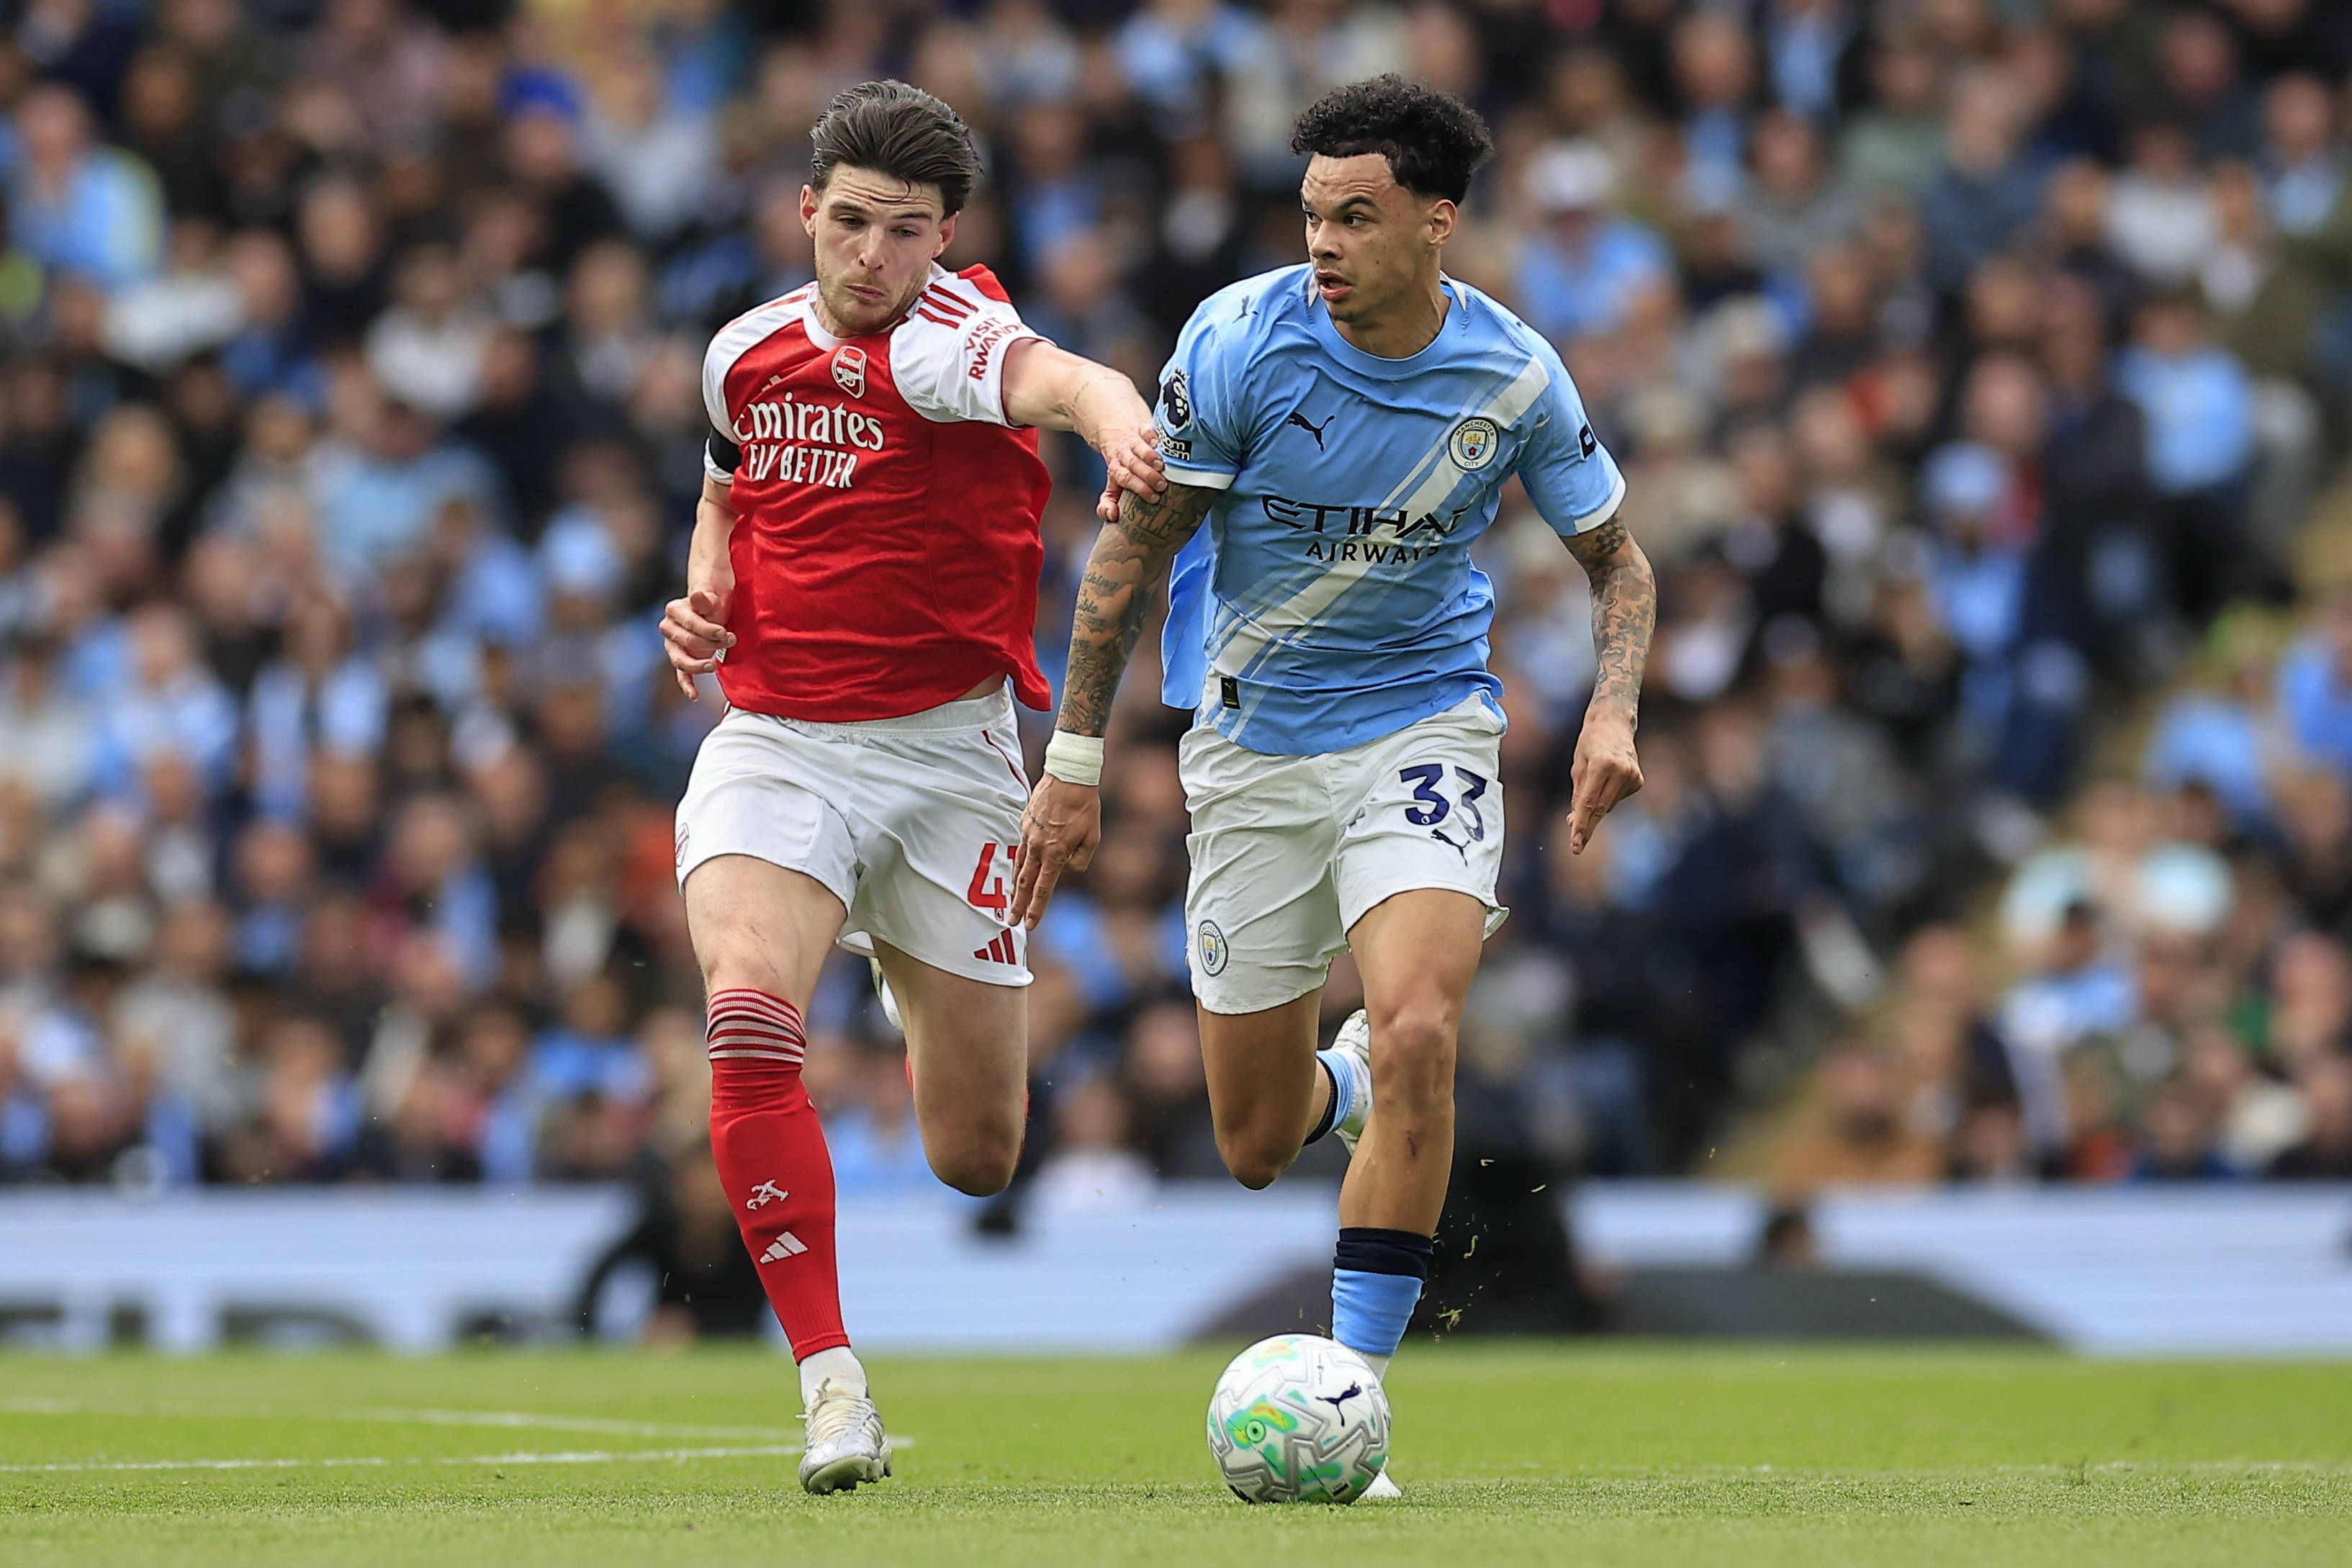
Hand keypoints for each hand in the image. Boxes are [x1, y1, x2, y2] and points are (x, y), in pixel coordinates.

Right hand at [661, 580, 734, 699]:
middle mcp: (668, 628)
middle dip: (711, 644)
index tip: (725, 632)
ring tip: (713, 665)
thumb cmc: (713, 604)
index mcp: (674, 610)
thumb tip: (697, 596)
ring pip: (680, 661)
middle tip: (731, 640)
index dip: (708, 630)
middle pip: (687, 642)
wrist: (713, 610)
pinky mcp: (681, 659)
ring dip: (699, 665)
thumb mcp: (712, 598)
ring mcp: (673, 646)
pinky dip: (687, 686)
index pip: (690, 624)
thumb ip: (704, 600)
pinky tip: (694, 695)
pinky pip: (681, 675)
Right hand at [1011, 773, 1102, 927]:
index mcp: (1056, 852)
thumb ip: (1080, 860)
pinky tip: (1019, 870)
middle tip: (1011, 921)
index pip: (1044, 888)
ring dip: (1015, 885)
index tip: (1030, 924)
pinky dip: (1019, 862)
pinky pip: (1021, 847)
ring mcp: (1029, 834)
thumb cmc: (1085, 806)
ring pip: (1019, 865)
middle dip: (1018, 904)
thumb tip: (1067, 869)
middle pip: (1025, 882)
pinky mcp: (1025, 822)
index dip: (1037, 908)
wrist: (1069, 775)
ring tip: (1012, 901)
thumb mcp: (1093, 837)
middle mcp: (1038, 846)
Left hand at [1094, 416, 1163, 522]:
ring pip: (1138, 447)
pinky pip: (1145, 429)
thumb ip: (1108, 501)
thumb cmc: (1122, 465)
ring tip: (1161, 465)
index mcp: (1115, 469)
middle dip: (1146, 475)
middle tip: (1161, 485)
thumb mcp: (1112, 484)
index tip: (1153, 498)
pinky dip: (1151, 434)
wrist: (1117, 434)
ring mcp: (1132, 441)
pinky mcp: (1141, 428)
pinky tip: (1159, 442)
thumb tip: (1112, 515)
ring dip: (1149, 456)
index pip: (1124, 479)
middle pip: (1132, 464)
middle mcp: (1123, 455)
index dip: (1138, 488)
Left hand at [1566, 703, 1642, 854]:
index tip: (1576, 846)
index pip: (1589, 803)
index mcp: (1603, 764)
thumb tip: (1575, 822)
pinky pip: (1617, 798)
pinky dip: (1607, 796)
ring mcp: (1633, 776)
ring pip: (1608, 805)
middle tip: (1576, 845)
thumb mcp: (1578, 765)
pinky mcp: (1638, 780)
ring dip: (1595, 807)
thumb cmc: (1590, 742)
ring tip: (1590, 784)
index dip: (1581, 826)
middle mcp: (1621, 771)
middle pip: (1601, 809)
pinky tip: (1607, 779)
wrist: (1614, 722)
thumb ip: (1579, 795)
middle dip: (1587, 827)